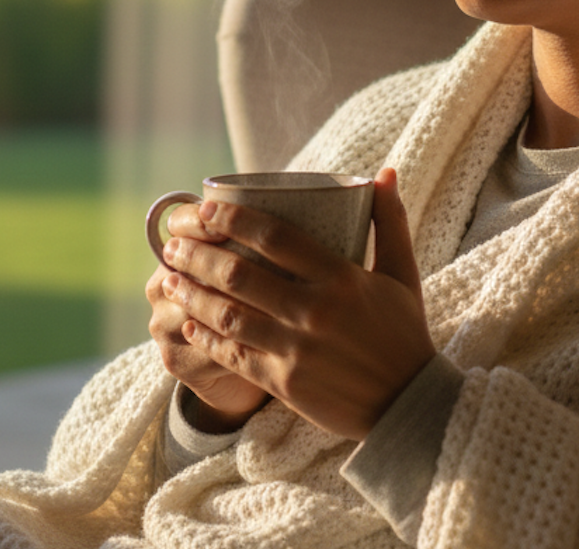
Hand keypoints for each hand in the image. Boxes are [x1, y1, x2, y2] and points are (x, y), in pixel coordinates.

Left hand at [158, 167, 434, 440]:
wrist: (409, 407)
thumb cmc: (403, 333)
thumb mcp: (402, 274)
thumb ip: (390, 221)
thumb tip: (386, 172)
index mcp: (341, 278)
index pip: (276, 238)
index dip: (236, 221)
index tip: (207, 210)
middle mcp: (314, 312)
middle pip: (241, 276)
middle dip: (199, 257)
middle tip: (174, 245)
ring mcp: (296, 350)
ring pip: (229, 317)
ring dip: (193, 295)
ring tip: (169, 280)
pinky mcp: (285, 383)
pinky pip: (234, 356)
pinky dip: (206, 338)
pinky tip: (188, 323)